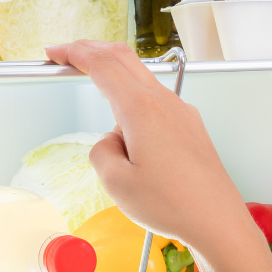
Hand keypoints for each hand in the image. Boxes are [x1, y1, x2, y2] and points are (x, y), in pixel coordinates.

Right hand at [44, 41, 254, 251]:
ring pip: (141, 79)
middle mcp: (164, 103)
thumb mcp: (116, 183)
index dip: (73, 53)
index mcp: (141, 109)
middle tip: (68, 55)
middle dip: (92, 50)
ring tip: (101, 107)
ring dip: (115, 78)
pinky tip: (131, 133)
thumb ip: (101, 151)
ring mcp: (181, 112)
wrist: (217, 221)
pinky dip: (135, 103)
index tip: (55, 53)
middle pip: (124, 57)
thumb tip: (111, 141)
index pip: (101, 64)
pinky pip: (156, 103)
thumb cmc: (172, 205)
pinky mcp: (190, 127)